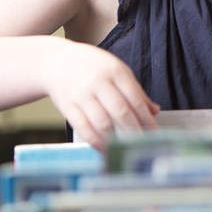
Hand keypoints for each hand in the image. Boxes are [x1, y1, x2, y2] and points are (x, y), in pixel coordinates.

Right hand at [41, 41, 159, 149]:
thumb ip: (135, 90)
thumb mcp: (116, 69)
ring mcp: (81, 95)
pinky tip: (105, 148)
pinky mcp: (67, 106)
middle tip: (143, 145)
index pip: (135, 98)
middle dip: (134, 131)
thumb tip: (154, 111)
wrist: (56, 62)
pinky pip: (84, 128)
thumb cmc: (92, 66)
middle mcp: (98, 82)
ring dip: (116, 139)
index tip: (154, 133)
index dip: (146, 119)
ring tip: (126, 149)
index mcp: (115, 70)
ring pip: (102, 122)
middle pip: (120, 111)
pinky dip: (96, 141)